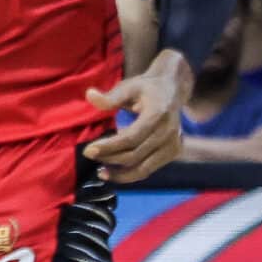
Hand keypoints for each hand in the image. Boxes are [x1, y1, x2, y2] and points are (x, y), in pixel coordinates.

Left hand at [83, 55, 191, 183]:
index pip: (131, 138)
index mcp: (158, 114)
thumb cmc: (146, 88)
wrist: (172, 90)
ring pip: (142, 168)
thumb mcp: (128, 87)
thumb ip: (110, 97)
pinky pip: (149, 169)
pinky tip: (115, 172)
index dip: (109, 147)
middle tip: (90, 155)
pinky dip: (131, 174)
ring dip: (120, 174)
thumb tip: (89, 96)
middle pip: (134, 155)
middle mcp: (168, 133)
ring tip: (101, 171)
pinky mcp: (173, 153)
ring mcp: (173, 145)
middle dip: (109, 158)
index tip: (88, 150)